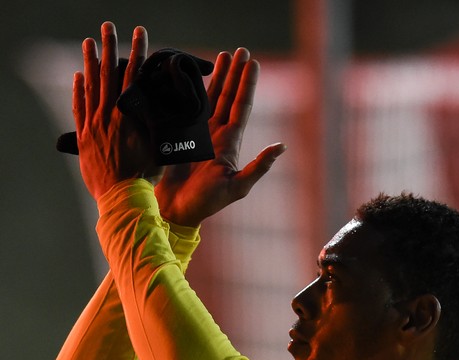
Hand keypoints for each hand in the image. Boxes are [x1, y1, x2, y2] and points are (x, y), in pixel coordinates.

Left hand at [73, 21, 160, 200]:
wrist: (121, 197)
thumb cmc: (143, 177)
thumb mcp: (157, 147)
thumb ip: (156, 124)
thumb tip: (164, 105)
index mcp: (128, 115)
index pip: (133, 76)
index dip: (137, 53)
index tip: (140, 34)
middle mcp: (108, 115)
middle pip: (108, 74)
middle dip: (109, 47)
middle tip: (108, 26)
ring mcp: (93, 125)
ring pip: (90, 87)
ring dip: (90, 62)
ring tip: (89, 42)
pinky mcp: (84, 137)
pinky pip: (79, 108)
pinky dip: (78, 90)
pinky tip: (78, 76)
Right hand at [155, 47, 285, 226]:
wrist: (177, 210)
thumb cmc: (207, 203)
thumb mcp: (237, 187)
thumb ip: (258, 167)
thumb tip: (281, 146)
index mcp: (230, 144)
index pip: (241, 107)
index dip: (247, 85)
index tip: (253, 63)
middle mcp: (217, 135)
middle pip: (228, 97)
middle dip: (235, 74)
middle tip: (241, 50)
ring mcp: (199, 135)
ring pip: (211, 98)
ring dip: (218, 77)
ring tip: (223, 55)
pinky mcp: (182, 136)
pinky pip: (189, 107)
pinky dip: (193, 91)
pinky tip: (194, 76)